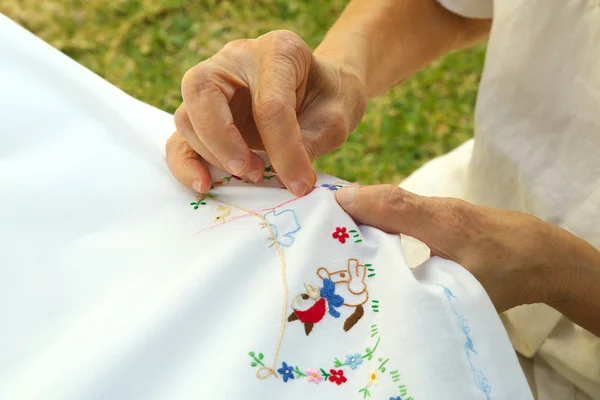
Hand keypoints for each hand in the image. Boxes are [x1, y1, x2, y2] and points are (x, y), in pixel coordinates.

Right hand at [166, 30, 366, 195]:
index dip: (284, 149)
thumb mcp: (335, 118)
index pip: (269, 102)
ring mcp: (214, 85)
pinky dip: (186, 163)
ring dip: (213, 154)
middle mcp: (235, 61)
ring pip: (187, 117)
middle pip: (203, 92)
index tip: (300, 184)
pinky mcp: (204, 115)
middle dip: (223, 140)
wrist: (323, 91)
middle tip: (251, 172)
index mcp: (278, 51)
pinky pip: (181, 138)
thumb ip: (310, 145)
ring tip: (250, 175)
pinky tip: (204, 184)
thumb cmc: (330, 99)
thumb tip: (285, 181)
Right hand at [335, 185, 574, 312]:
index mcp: (445, 225)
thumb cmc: (508, 274)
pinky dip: (376, 209)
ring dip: (361, 204)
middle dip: (350, 201)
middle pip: (386, 196)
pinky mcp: (439, 212)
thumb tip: (381, 288)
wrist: (543, 254)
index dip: (358, 203)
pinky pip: (400, 205)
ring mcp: (438, 207)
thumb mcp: (467, 289)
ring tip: (328, 218)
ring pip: (392, 199)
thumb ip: (425, 286)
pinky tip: (361, 223)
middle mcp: (438, 209)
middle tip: (313, 212)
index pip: (393, 205)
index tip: (323, 208)